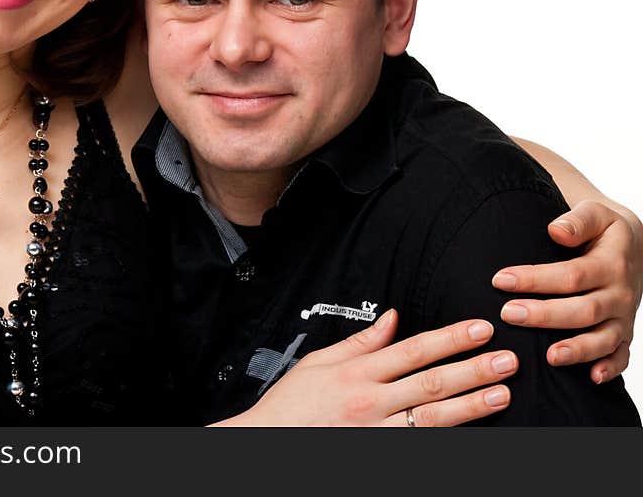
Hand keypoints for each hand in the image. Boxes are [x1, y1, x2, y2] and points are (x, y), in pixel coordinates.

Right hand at [221, 310, 516, 426]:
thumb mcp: (319, 362)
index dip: (450, 338)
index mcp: (356, 373)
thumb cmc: (291, 404)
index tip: (479, 328)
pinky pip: (420, 446)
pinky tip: (473, 432)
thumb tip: (394, 318)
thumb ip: (361, 342)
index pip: (413, 350)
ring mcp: (377, 434)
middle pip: (431, 382)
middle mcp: (371, 403)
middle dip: (473, 368)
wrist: (266, 444)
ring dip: (472, 405)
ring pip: (434, 418)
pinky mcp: (380, 455)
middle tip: (507, 358)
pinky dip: (447, 439)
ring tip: (503, 393)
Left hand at [492, 199, 642, 382]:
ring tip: (548, 356)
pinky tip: (592, 378)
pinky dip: (610, 368)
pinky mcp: (624, 333)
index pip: (571, 275)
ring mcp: (623, 317)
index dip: (535, 279)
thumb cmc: (602, 228)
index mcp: (611, 263)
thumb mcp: (595, 213)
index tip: (500, 279)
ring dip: (577, 349)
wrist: (632, 246)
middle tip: (508, 314)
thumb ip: (577, 220)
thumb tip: (556, 230)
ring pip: (603, 338)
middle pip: (583, 310)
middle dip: (545, 315)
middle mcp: (620, 293)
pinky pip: (622, 356)